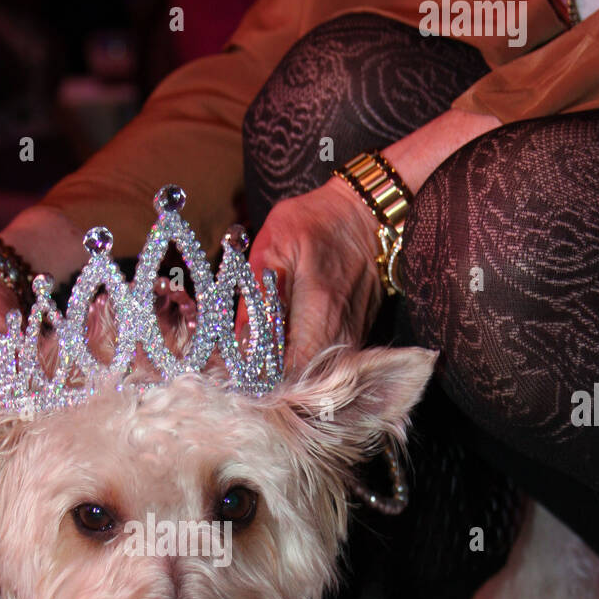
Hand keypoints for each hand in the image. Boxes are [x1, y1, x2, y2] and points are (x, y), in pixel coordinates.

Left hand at [247, 109, 499, 374]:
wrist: (363, 214)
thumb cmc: (313, 222)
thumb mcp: (271, 247)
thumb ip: (254, 298)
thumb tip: (235, 345)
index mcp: (319, 307)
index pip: (290, 369)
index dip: (262, 381)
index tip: (237, 379)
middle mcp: (342, 329)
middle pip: (305, 379)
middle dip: (272, 384)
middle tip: (241, 378)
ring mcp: (354, 334)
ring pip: (319, 375)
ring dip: (288, 377)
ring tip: (257, 369)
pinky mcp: (359, 334)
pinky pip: (329, 362)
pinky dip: (305, 364)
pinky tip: (283, 356)